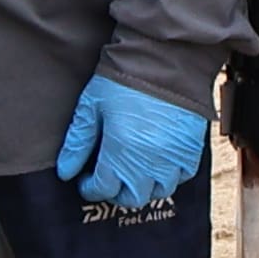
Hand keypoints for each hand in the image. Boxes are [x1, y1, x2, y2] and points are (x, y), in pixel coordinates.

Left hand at [56, 75, 209, 212]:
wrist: (165, 59)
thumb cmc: (124, 79)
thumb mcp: (91, 107)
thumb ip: (78, 143)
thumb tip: (65, 171)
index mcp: (119, 153)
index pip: (103, 189)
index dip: (90, 188)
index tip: (86, 180)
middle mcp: (148, 162)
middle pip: (132, 198)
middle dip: (117, 192)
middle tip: (110, 177)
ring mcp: (173, 158)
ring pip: (159, 191)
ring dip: (145, 186)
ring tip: (135, 170)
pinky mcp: (192, 148)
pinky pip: (183, 176)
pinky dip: (170, 174)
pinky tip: (159, 161)